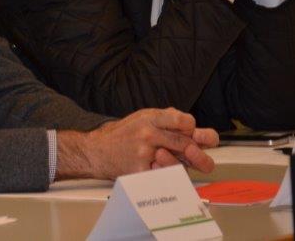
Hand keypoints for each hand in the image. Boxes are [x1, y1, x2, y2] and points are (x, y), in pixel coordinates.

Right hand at [55, 108, 215, 180]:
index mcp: (151, 118)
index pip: (185, 121)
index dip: (193, 129)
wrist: (98, 150)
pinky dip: (168, 177)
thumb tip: (193, 126)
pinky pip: (165, 177)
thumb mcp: (143, 117)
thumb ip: (167, 118)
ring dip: (182, 166)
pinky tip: (160, 171)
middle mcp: (148, 134)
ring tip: (177, 164)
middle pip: (187, 145)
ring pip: (179, 164)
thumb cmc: (123, 134)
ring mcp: (144, 153)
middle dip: (196, 154)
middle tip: (196, 158)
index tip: (190, 133)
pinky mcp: (141, 171)